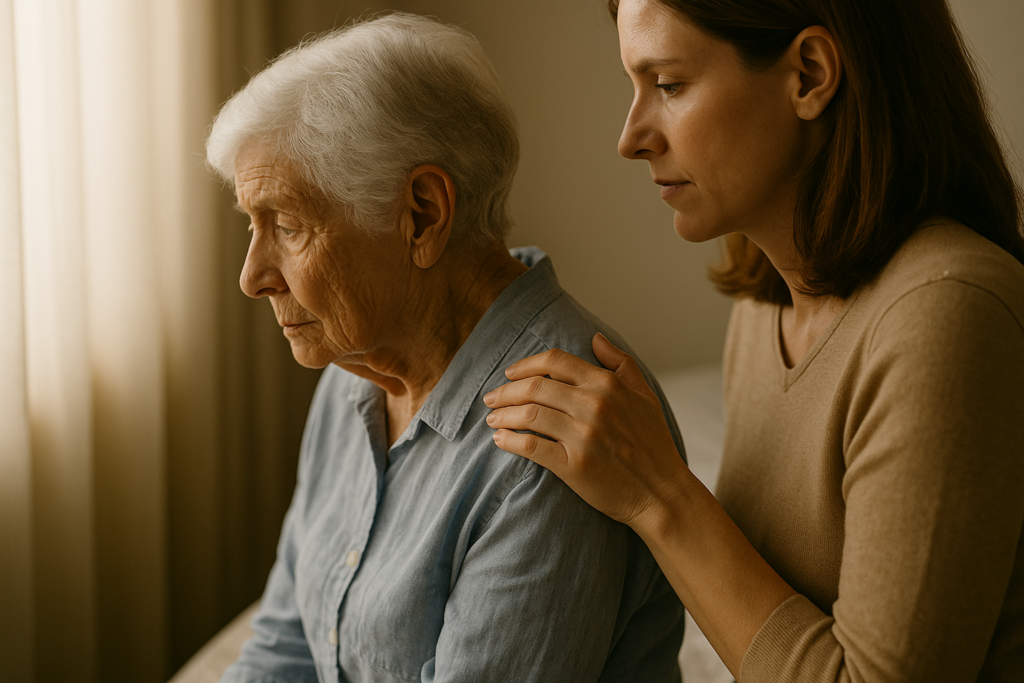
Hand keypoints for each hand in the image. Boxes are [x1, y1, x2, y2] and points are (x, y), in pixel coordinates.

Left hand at [483, 333, 688, 528]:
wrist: (662, 492)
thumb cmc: (653, 444)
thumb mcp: (644, 395)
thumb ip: (620, 362)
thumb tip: (596, 338)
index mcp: (607, 384)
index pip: (555, 361)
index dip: (525, 364)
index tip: (510, 374)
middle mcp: (593, 405)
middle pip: (535, 386)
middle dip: (505, 391)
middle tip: (491, 398)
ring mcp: (583, 435)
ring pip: (529, 414)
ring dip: (503, 415)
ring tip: (492, 419)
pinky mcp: (574, 465)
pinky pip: (531, 446)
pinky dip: (510, 441)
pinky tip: (500, 439)